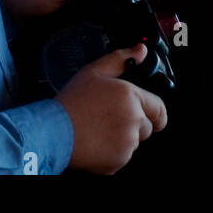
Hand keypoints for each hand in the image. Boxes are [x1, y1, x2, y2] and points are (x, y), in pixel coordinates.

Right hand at [55, 43, 167, 173]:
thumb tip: (140, 51)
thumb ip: (121, 59)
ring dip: (122, 138)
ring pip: (133, 142)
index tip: (152, 116)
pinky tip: (96, 141)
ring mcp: (126, 143)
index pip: (160, 109)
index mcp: (131, 97)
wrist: (53, 132)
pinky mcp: (118, 161)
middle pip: (146, 127)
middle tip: (110, 118)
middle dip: (133, 124)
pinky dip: (112, 152)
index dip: (155, 112)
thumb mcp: (94, 72)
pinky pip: (122, 157)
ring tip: (99, 129)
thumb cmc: (72, 103)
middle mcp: (133, 121)